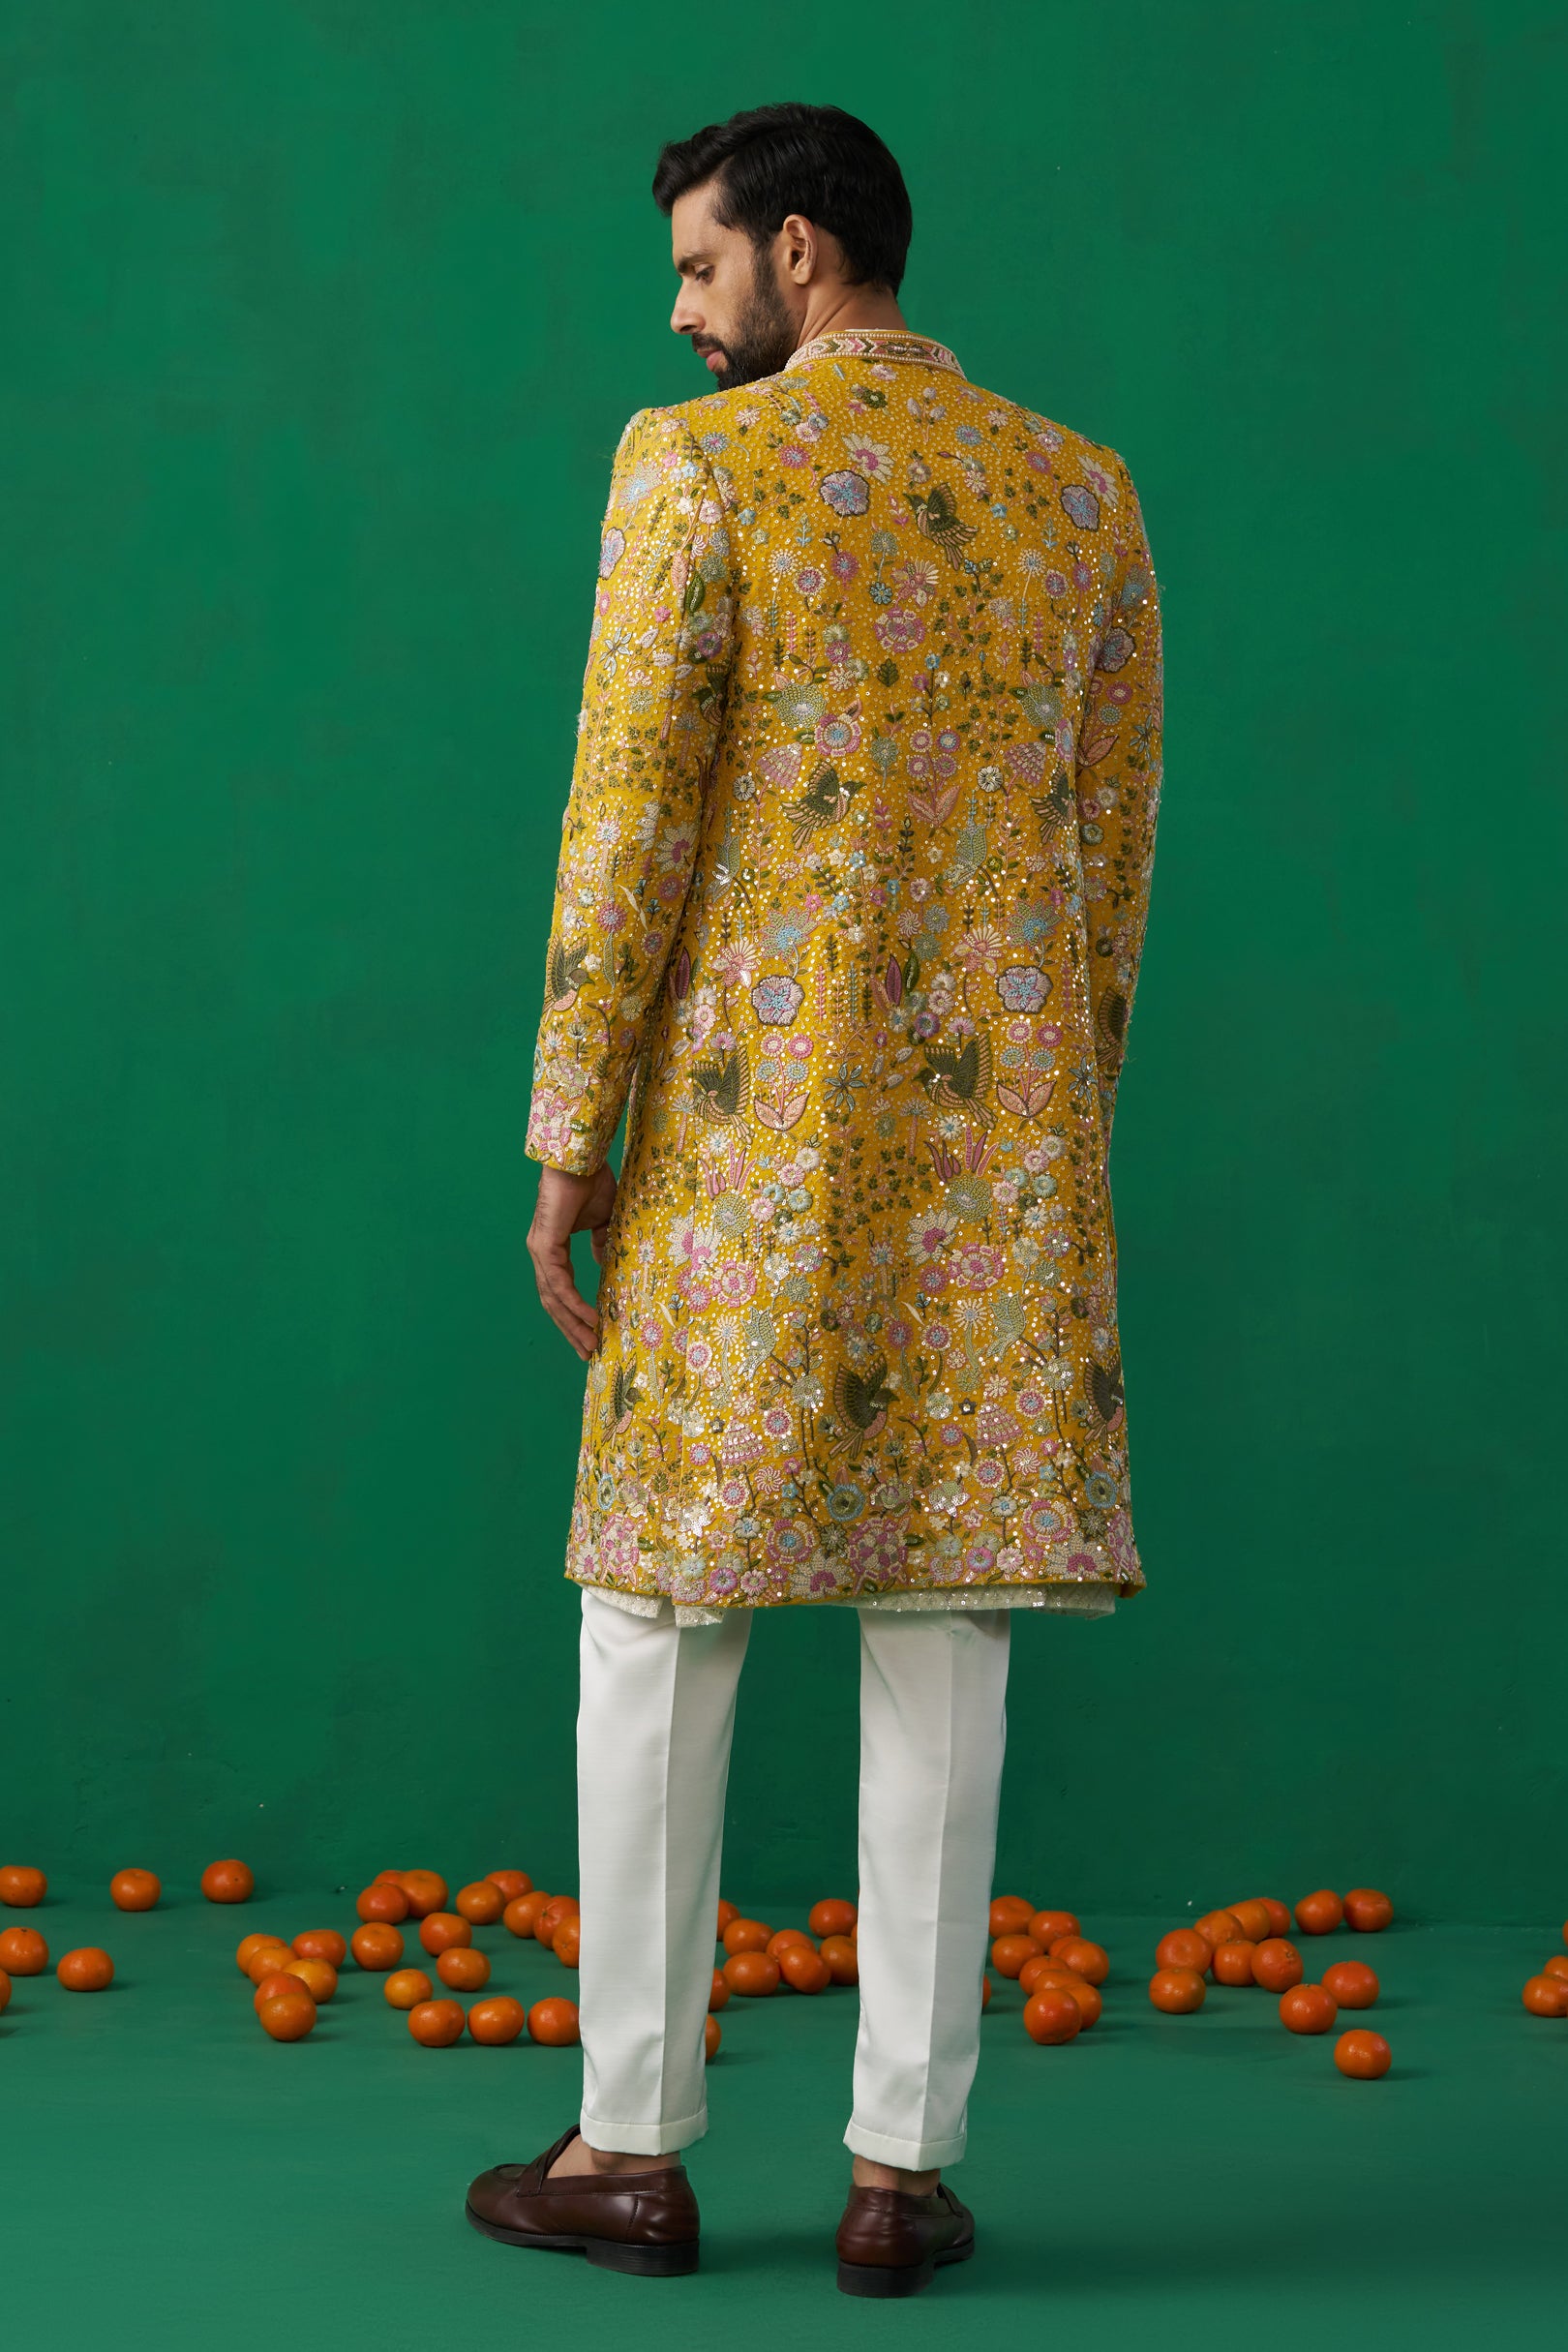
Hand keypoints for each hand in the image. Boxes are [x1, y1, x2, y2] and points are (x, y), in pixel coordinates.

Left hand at [527, 1162, 617, 1360]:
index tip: (590, 1333)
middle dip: (570, 1329)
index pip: (559, 1290)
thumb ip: (601, 1243)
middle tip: (588, 1352)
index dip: (573, 1314)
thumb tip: (603, 1262)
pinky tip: (589, 1318)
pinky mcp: (545, 1246)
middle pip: (552, 1303)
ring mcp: (540, 1251)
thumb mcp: (602, 1220)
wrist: (581, 1160)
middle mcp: (541, 1254)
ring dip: (573, 1324)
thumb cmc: (591, 1183)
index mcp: (552, 1249)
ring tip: (591, 1343)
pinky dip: (574, 1304)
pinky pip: (559, 1284)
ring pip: (554, 1299)